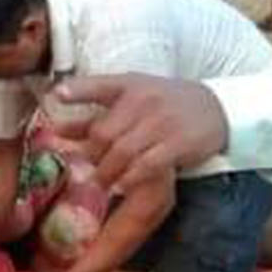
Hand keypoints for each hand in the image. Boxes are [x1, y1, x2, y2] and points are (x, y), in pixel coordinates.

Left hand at [53, 75, 228, 194]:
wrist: (215, 107)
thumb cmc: (164, 104)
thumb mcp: (133, 99)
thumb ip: (96, 113)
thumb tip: (56, 129)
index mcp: (129, 85)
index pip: (100, 85)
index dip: (77, 90)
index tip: (56, 96)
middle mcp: (144, 100)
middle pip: (104, 133)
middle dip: (91, 155)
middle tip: (87, 168)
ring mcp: (161, 122)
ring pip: (123, 152)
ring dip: (107, 172)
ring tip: (101, 182)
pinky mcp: (178, 143)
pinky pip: (148, 164)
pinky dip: (130, 178)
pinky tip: (121, 187)